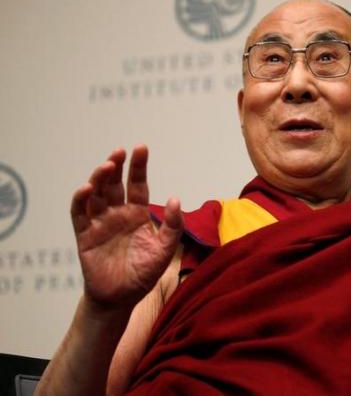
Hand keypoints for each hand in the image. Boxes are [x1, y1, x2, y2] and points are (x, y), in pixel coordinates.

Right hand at [70, 145, 183, 310]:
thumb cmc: (144, 273)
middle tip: (119, 152)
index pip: (137, 184)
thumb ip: (173, 226)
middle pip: (114, 184)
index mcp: (136, 214)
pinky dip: (80, 199)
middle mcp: (117, 214)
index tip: (140, 148)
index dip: (138, 166)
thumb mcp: (165, 249)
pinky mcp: (84, 235)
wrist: (122, 298)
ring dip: (99, 178)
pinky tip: (87, 188)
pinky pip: (79, 214)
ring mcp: (99, 223)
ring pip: (96, 194)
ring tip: (107, 167)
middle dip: (116, 166)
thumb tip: (175, 199)